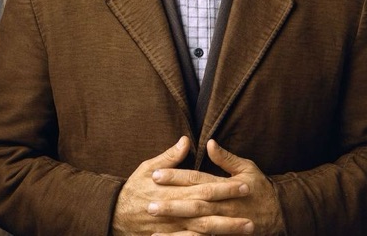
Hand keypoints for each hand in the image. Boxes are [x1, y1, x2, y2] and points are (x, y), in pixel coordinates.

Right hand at [112, 137, 253, 235]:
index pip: (204, 186)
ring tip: (247, 229)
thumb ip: (170, 156)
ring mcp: (172, 227)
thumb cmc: (133, 188)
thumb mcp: (148, 166)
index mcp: (172, 189)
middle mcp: (175, 209)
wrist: (113, 214)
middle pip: (207, 210)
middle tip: (253, 209)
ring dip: (225, 230)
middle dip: (231, 210)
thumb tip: (186, 141)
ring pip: (203, 231)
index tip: (244, 184)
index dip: (225, 186)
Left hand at [151, 140, 284, 235]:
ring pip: (196, 226)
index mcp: (225, 185)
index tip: (156, 174)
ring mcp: (224, 224)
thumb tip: (209, 142)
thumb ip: (226, 158)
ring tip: (154, 227)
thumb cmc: (260, 187)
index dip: (176, 177)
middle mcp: (222, 205)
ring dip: (175, 226)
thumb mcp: (246, 167)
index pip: (196, 179)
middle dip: (170, 203)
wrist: (280, 213)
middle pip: (193, 203)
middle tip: (149, 202)